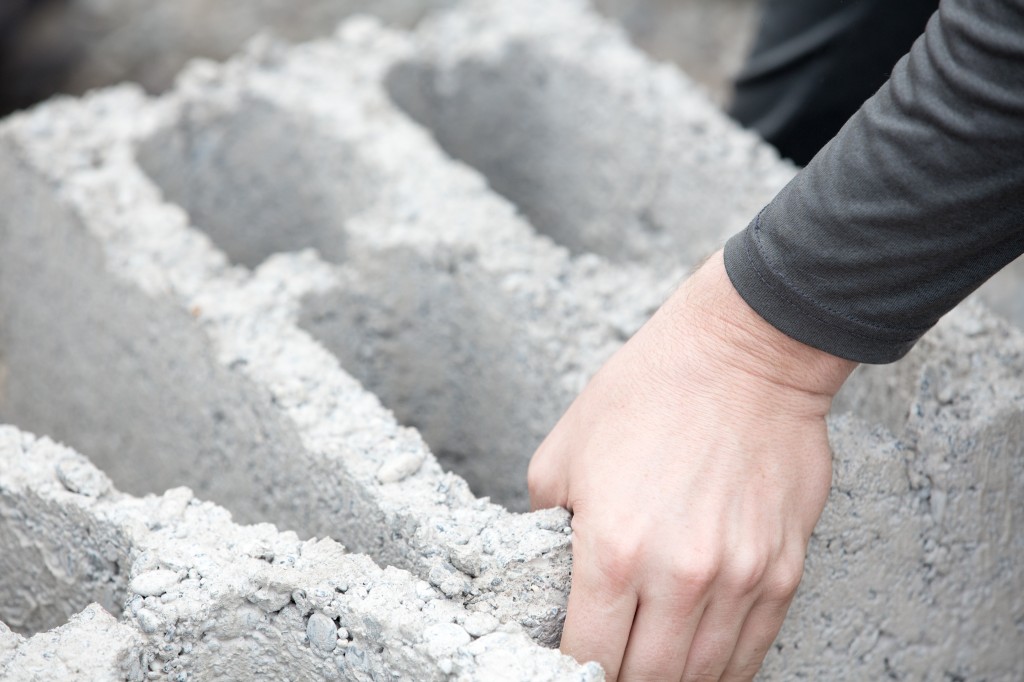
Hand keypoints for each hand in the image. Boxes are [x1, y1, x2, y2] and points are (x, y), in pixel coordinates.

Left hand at [528, 250, 855, 680]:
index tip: (574, 663)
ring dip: (674, 678)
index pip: (589, 656)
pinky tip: (703, 658)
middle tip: (614, 665)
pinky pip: (754, 648)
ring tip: (654, 663)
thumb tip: (554, 575)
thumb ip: (548, 528)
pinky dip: (724, 665)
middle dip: (622, 681)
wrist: (744, 355)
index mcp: (612, 550)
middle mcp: (679, 576)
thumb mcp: (563, 453)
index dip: (575, 669)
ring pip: (704, 675)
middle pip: (648, 680)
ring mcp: (740, 578)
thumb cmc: (648, 392)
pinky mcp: (783, 570)